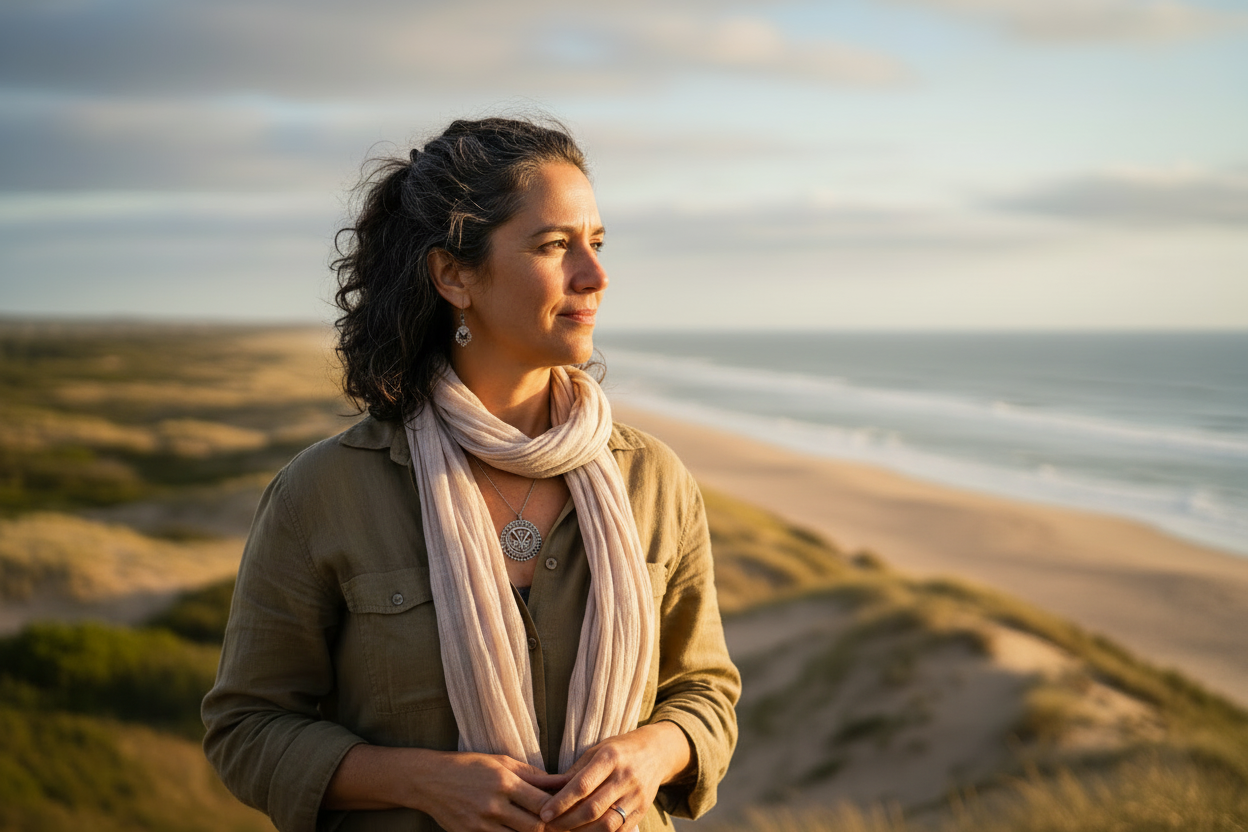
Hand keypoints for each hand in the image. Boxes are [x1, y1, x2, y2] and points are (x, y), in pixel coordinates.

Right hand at [414, 751, 568, 831]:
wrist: (430, 780)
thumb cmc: (470, 766)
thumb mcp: (501, 762)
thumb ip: (532, 774)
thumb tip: (560, 781)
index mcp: (505, 782)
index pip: (543, 803)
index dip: (559, 809)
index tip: (567, 810)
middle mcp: (494, 805)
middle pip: (534, 827)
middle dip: (549, 828)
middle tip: (560, 826)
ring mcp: (481, 824)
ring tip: (540, 830)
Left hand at [539, 723, 690, 831]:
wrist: (657, 752)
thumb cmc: (618, 750)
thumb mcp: (595, 752)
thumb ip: (572, 773)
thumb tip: (542, 788)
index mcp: (610, 758)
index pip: (582, 785)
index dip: (561, 802)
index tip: (544, 813)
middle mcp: (625, 777)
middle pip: (593, 808)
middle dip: (567, 822)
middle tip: (549, 826)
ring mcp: (636, 796)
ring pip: (607, 824)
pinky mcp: (642, 811)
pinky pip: (619, 830)